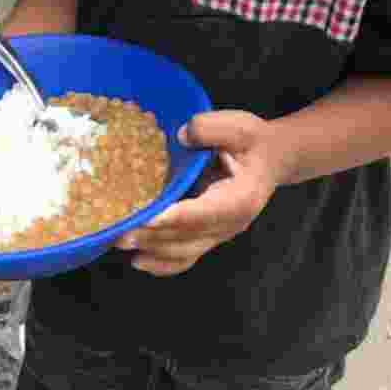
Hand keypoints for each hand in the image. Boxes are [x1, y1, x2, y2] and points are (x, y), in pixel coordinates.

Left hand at [114, 111, 280, 275]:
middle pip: (187, 237)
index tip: (144, 220)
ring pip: (183, 252)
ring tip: (119, 244)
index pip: (201, 213)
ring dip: (151, 250)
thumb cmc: (254, 141)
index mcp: (239, 199)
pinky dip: (162, 264)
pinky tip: (139, 261)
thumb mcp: (238, 126)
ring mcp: (220, 234)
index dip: (172, 217)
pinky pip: (186, 257)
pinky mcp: (211, 236)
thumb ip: (211, 128)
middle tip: (117, 233)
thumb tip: (181, 136)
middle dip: (151, 236)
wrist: (272, 159)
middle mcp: (230, 224)